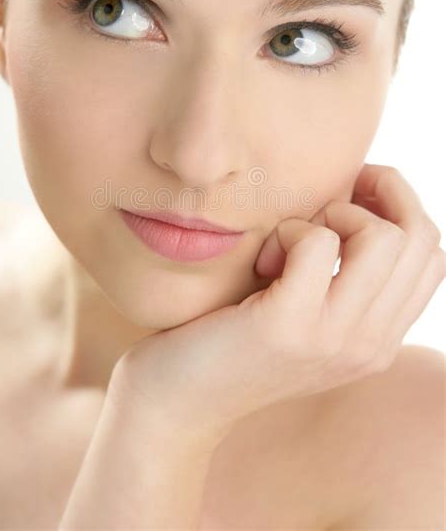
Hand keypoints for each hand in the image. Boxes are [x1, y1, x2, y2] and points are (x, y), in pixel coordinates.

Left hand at [108, 164, 445, 444]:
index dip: (400, 209)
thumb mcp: (307, 314)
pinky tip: (262, 258)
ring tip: (290, 240)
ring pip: (383, 237)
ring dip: (333, 214)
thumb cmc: (233, 340)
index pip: (434, 257)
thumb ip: (345, 279)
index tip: (353, 198)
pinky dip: (289, 230)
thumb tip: (364, 195)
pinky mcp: (288, 325)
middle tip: (322, 204)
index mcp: (379, 341)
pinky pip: (318, 242)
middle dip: (375, 195)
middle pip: (420, 238)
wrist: (176, 402)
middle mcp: (370, 345)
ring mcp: (333, 339)